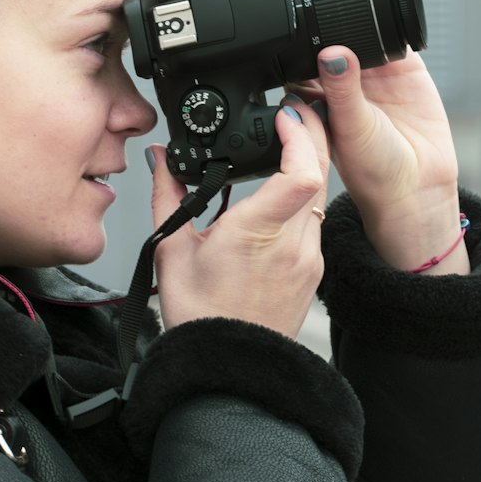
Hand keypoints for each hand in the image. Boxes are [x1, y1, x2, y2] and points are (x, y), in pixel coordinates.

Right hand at [148, 101, 328, 340]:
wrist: (230, 366)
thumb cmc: (201, 316)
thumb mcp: (172, 249)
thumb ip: (168, 195)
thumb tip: (160, 160)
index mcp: (257, 233)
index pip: (300, 175)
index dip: (299, 136)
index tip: (284, 116)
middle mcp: (293, 243)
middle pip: (319, 174)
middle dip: (309, 136)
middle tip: (291, 115)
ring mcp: (309, 258)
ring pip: (320, 196)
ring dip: (308, 166)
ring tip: (284, 149)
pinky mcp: (314, 270)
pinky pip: (316, 221)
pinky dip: (303, 199)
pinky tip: (281, 197)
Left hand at [268, 0, 467, 275]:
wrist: (418, 187)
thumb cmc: (373, 172)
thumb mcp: (348, 133)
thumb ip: (341, 94)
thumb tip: (331, 55)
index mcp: (308, 91)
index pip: (284, 43)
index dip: (271, 14)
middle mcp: (332, 76)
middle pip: (313, 21)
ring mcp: (366, 68)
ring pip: (349, 20)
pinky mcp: (401, 65)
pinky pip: (389, 31)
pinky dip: (383, 11)